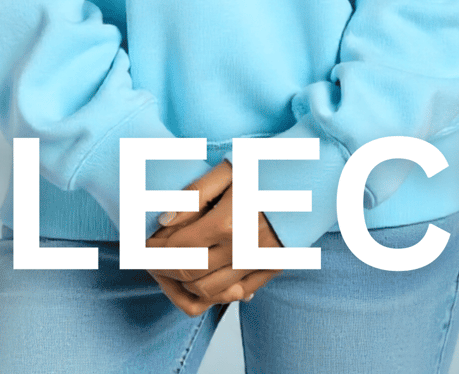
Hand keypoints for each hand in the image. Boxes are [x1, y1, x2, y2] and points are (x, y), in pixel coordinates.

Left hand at [145, 159, 283, 313]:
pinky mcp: (274, 268)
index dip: (154, 250)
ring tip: (172, 266)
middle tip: (151, 258)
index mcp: (228, 222)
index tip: (141, 243)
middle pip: (189, 274)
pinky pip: (237, 294)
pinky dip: (215, 292)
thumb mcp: (228, 169)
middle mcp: (243, 250)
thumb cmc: (269, 164)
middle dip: (163, 270)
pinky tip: (203, 275)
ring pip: (210, 291)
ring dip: (184, 284)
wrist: (317, 173)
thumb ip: (193, 196)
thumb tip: (162, 221)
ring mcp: (260, 263)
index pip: (178, 249)